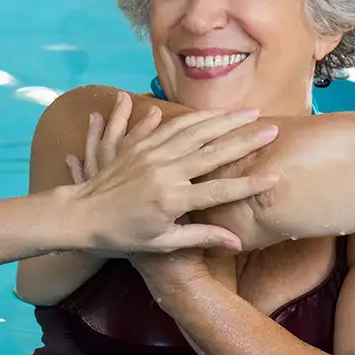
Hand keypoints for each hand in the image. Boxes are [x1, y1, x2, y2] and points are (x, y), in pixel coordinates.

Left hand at [65, 91, 280, 254]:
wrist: (78, 216)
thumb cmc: (121, 237)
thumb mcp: (161, 243)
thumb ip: (200, 237)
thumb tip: (237, 241)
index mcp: (172, 200)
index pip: (220, 190)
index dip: (249, 183)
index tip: (275, 175)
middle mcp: (163, 172)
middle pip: (212, 150)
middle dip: (244, 138)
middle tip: (271, 126)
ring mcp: (149, 154)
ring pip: (193, 131)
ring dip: (222, 120)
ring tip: (247, 112)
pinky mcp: (137, 145)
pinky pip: (166, 125)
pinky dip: (189, 117)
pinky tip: (207, 111)